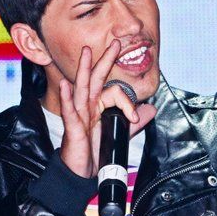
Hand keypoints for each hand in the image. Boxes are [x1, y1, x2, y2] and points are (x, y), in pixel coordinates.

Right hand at [58, 39, 157, 177]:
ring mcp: (78, 115)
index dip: (128, 102)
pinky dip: (68, 97)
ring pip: (82, 88)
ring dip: (83, 69)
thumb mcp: (119, 133)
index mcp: (98, 106)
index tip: (135, 116)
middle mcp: (87, 107)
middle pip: (95, 79)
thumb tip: (150, 108)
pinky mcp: (72, 127)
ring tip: (86, 53)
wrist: (82, 172)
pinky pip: (70, 110)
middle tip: (114, 43)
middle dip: (104, 60)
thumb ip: (133, 121)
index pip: (114, 93)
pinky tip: (66, 85)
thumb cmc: (95, 151)